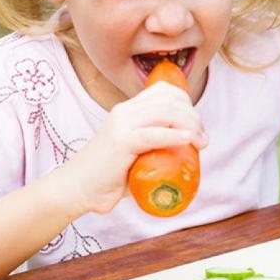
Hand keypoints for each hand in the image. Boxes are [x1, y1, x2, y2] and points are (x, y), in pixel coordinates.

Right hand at [58, 82, 207, 214]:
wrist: (76, 188)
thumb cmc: (109, 175)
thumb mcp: (135, 150)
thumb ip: (154, 145)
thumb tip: (187, 152)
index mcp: (128, 109)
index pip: (164, 91)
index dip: (187, 103)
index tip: (197, 125)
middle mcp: (125, 111)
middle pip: (170, 101)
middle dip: (194, 117)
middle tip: (203, 140)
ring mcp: (122, 125)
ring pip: (166, 113)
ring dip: (190, 125)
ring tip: (201, 142)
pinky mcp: (120, 143)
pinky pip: (152, 134)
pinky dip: (174, 135)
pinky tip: (188, 140)